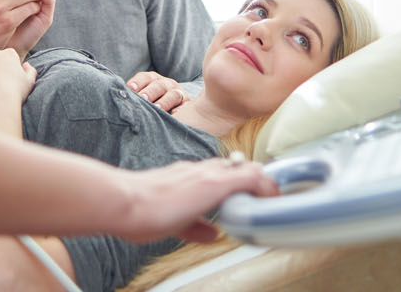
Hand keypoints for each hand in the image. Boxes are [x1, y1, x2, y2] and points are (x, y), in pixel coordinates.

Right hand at [114, 158, 280, 243]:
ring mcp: (208, 174)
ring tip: (275, 199)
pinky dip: (267, 187)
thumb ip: (193, 227)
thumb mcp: (172, 223)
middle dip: (255, 180)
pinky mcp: (216, 183)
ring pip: (248, 167)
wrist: (126, 202)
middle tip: (268, 198)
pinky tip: (272, 200)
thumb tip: (212, 234)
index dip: (237, 180)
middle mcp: (199, 170)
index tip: (250, 195)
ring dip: (264, 183)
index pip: (219, 171)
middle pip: (237, 166)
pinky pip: (253, 178)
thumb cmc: (138, 211)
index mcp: (186, 176)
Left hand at [126, 71, 190, 112]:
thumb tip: (117, 99)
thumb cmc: (152, 103)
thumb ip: (133, 97)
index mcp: (153, 79)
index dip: (137, 82)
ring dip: (164, 101)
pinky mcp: (188, 105)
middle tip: (142, 98)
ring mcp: (178, 93)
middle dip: (150, 92)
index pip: (145, 77)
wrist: (177, 108)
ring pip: (173, 95)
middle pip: (158, 85)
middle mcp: (167, 84)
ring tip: (157, 109)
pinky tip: (175, 115)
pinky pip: (186, 107)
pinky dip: (181, 110)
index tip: (130, 88)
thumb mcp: (143, 97)